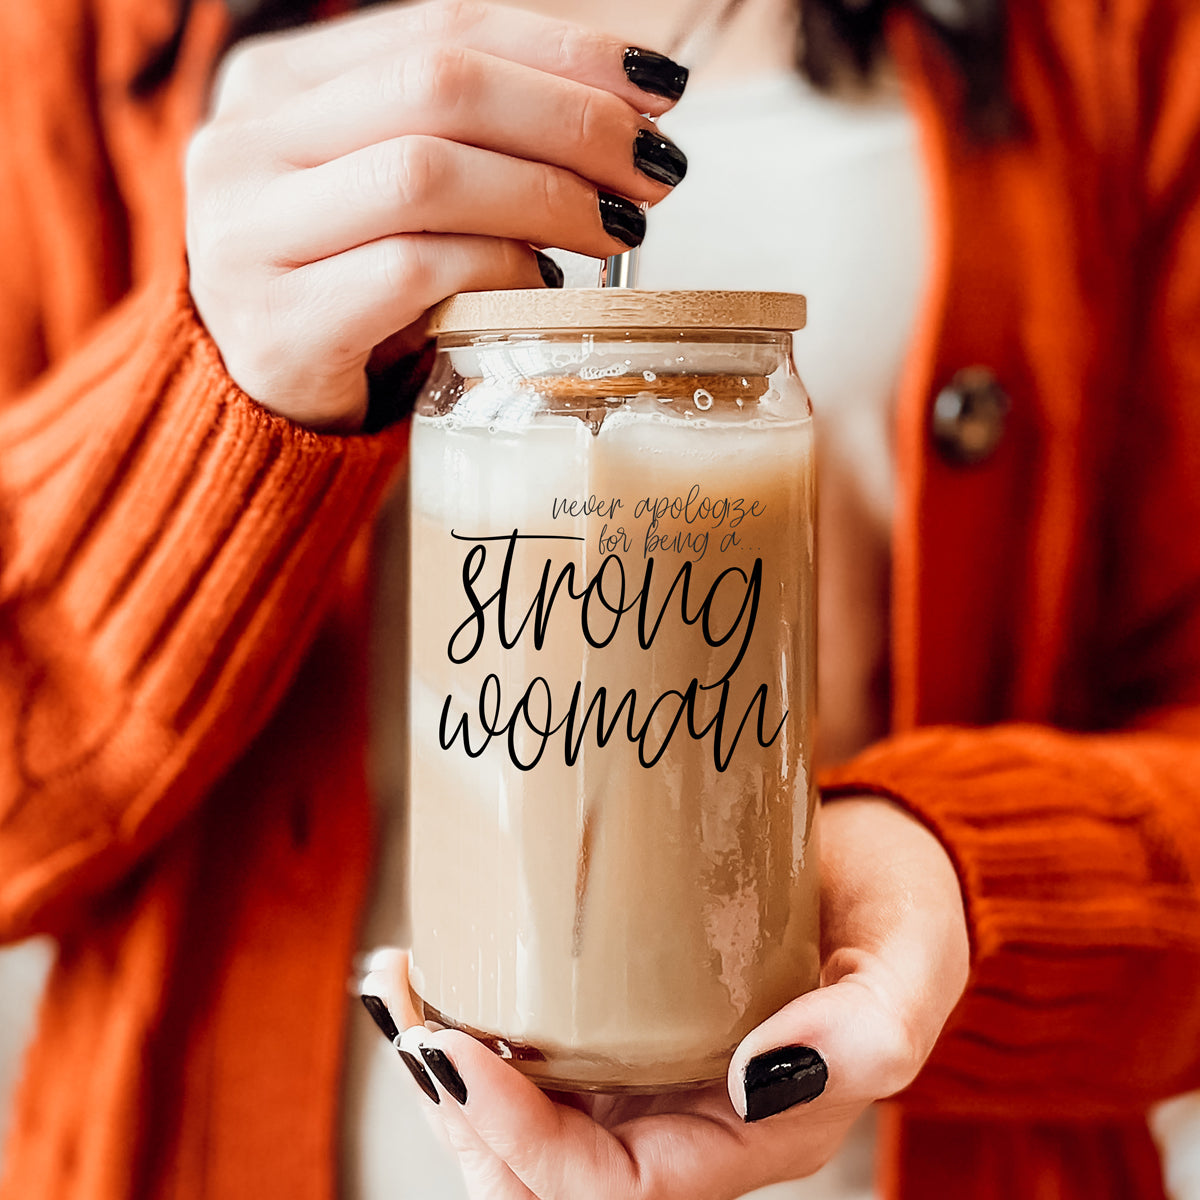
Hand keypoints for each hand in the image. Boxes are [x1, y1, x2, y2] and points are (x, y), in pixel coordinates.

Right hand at [185, 0, 688, 430]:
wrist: (268, 404)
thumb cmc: (350, 288)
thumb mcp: (392, 190)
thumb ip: (467, 137)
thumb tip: (620, 113)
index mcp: (275, 83)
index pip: (438, 29)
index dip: (561, 49)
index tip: (656, 84)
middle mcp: (242, 142)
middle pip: (437, 88)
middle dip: (570, 121)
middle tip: (653, 167)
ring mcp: (245, 235)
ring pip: (424, 174)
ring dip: (546, 194)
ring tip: (619, 225)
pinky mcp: (276, 325)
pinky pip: (414, 272)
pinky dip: (498, 270)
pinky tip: (545, 287)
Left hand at [360, 797, 969, 1198]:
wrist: (877, 867)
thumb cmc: (899, 918)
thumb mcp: (911, 967)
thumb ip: (870, 1030)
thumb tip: (757, 1080)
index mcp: (746, 1133)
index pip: (614, 1185)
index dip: (523, 1144)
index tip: (455, 1055)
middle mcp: (682, 1115)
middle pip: (544, 1171)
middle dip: (461, 1113)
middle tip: (410, 1018)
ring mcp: (645, 1066)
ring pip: (523, 1114)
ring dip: (447, 1066)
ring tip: (396, 984)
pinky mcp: (623, 1011)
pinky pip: (533, 1046)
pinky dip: (472, 1016)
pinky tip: (433, 963)